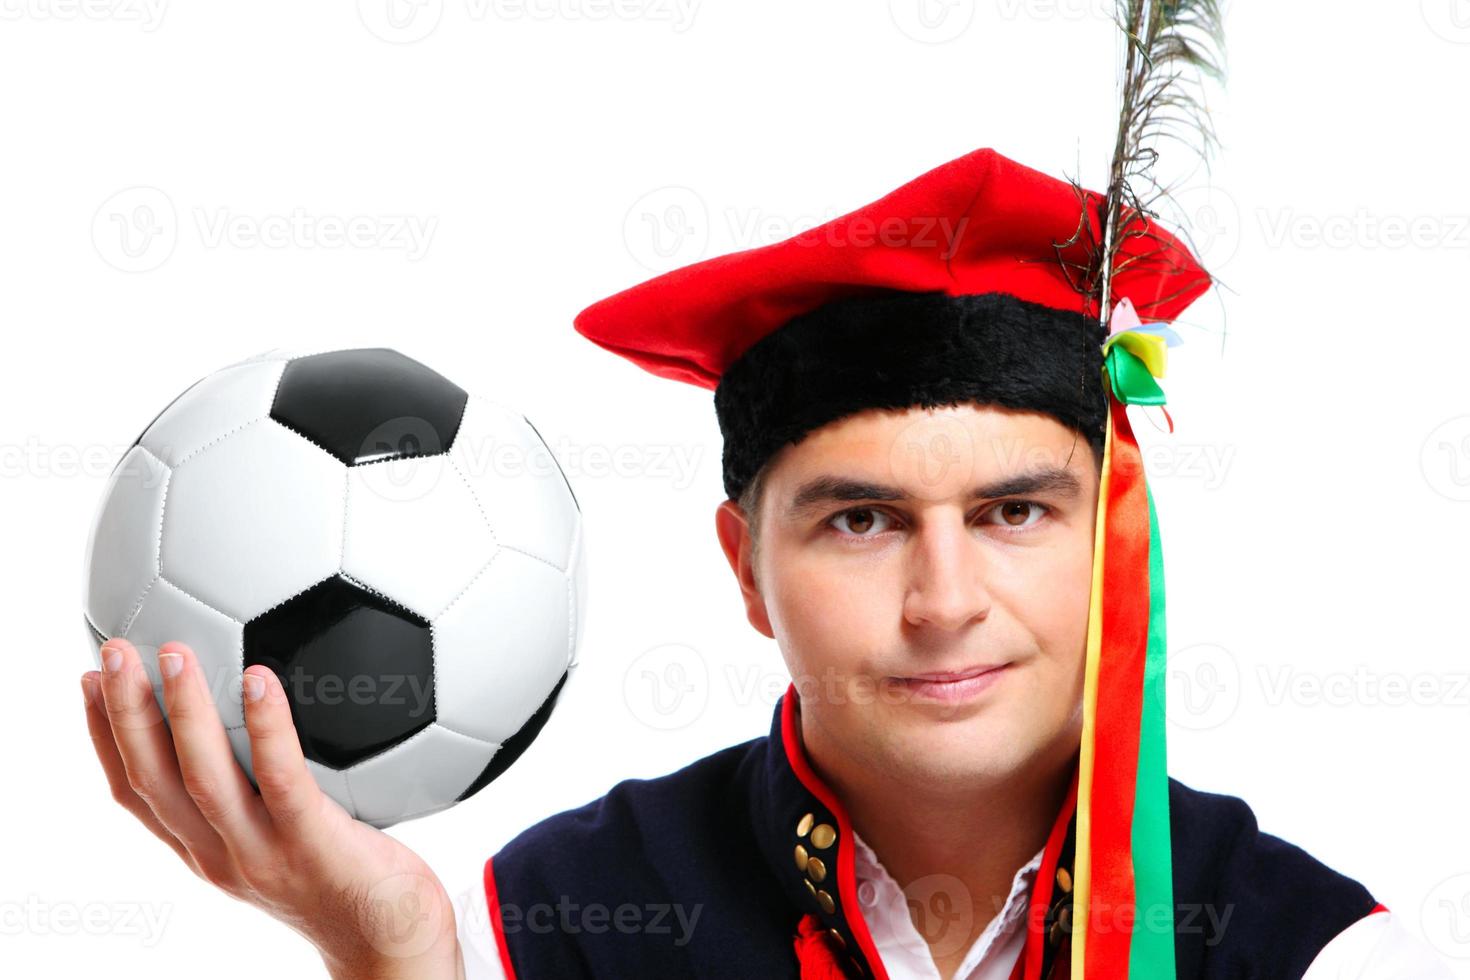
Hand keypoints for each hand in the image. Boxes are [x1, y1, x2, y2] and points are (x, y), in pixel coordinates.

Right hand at [81, 637, 464, 979]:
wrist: (388, 940)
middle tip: (113, 650)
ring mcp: (262, 853)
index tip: (91, 681)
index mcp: (206, 851)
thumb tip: (263, 714)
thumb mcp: (283, 834)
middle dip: (124, 714)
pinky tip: (260, 681)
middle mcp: (220, 856)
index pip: (136, 794)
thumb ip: (262, 788)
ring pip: (203, 779)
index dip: (105, 738)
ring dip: (182, 713)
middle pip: (152, 781)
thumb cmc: (347, 877)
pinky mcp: (311, 844)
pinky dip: (265, 729)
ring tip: (172, 654)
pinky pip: (282, 780)